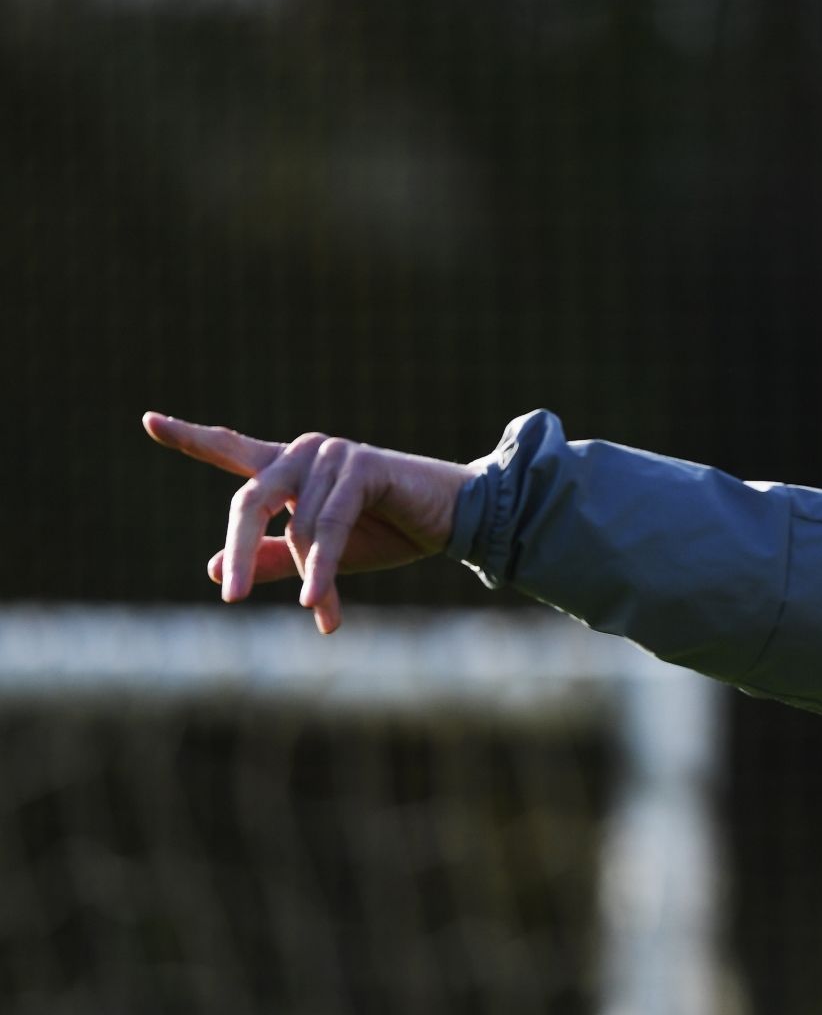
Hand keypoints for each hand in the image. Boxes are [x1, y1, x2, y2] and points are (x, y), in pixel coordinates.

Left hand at [143, 412, 476, 633]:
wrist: (456, 520)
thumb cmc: (392, 532)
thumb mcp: (324, 556)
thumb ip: (272, 558)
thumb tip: (211, 567)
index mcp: (290, 469)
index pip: (231, 449)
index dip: (189, 437)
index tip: (148, 421)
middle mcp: (304, 453)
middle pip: (248, 501)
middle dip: (237, 550)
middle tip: (228, 597)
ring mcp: (332, 454)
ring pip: (297, 527)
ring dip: (310, 578)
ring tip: (324, 615)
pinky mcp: (361, 465)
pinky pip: (328, 525)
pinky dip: (322, 567)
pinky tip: (319, 602)